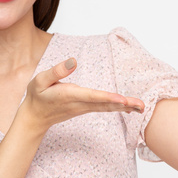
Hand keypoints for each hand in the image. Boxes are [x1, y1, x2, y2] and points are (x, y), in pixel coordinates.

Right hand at [17, 58, 144, 132]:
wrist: (35, 117)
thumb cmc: (37, 96)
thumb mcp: (40, 80)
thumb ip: (56, 71)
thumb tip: (73, 61)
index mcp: (69, 95)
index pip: (92, 96)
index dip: (107, 97)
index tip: (122, 99)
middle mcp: (80, 104)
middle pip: (105, 104)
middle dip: (124, 104)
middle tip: (142, 105)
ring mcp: (84, 108)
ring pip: (108, 107)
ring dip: (125, 107)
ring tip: (142, 106)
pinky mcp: (86, 108)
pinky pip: (105, 108)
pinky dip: (118, 107)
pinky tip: (130, 107)